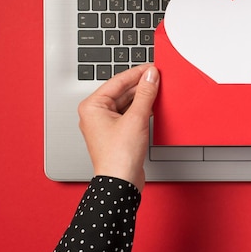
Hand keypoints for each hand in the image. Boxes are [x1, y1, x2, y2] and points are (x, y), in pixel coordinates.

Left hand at [77, 64, 159, 190]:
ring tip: (158, 90)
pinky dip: (141, 109)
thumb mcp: (136, 118)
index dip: (137, 73)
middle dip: (141, 86)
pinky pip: (129, 114)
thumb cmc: (119, 157)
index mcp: (92, 106)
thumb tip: (150, 76)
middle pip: (122, 91)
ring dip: (142, 97)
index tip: (152, 68)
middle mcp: (95, 114)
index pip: (117, 81)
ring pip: (126, 102)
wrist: (120, 183)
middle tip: (158, 78)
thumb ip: (145, 93)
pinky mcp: (116, 133)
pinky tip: (153, 106)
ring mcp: (105, 124)